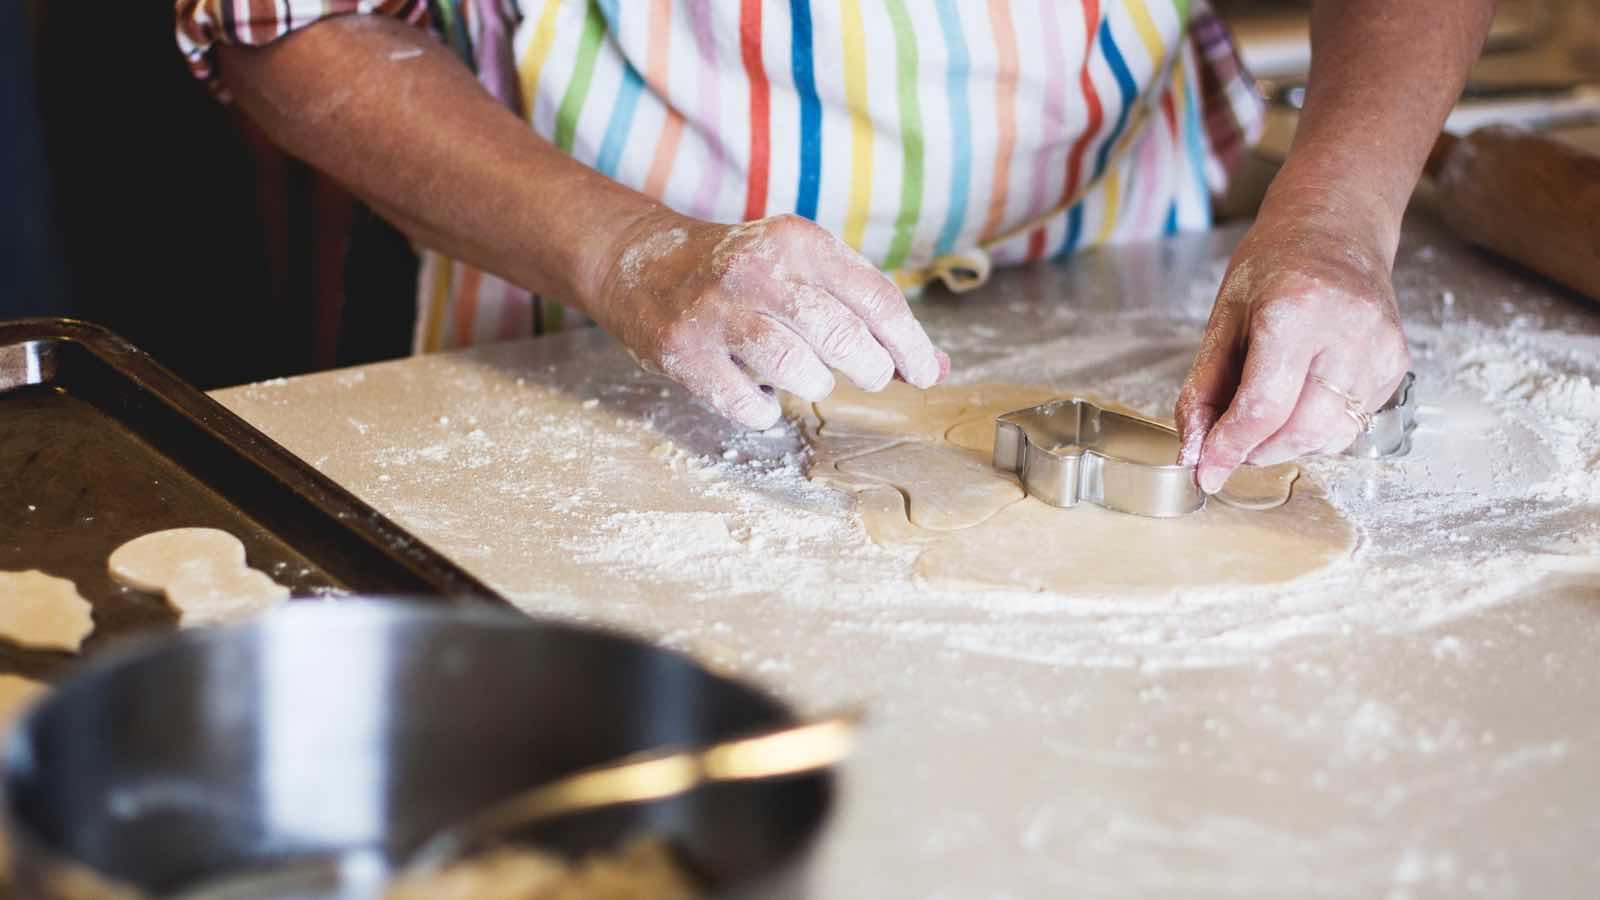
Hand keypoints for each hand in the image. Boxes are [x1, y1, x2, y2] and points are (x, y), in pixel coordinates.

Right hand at [592, 212, 948, 429]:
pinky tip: (760, 395)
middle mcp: (758, 270)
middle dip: (870, 369)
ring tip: (810, 377)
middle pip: (842, 337)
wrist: (644, 263)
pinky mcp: (683, 351)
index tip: (922, 374)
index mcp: (799, 242)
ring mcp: (716, 311)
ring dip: (816, 385)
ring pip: (796, 369)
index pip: (876, 299)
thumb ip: (869, 315)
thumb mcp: (808, 271)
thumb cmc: (745, 275)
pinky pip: (745, 403)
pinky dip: (764, 411)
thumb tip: (935, 369)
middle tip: (868, 376)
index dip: (910, 346)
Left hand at [1175, 215, 1409, 492]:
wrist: (1335, 231)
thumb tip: (1193, 451)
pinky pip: (1352, 424)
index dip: (1229, 448)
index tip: (1205, 472)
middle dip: (1256, 449)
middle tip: (1232, 438)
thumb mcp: (1224, 319)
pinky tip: (1302, 397)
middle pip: (1299, 430)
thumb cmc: (1274, 268)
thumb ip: (1204, 389)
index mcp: (1296, 312)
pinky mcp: (1395, 364)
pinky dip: (1316, 428)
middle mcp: (1347, 332)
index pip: (1263, 407)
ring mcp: (1379, 350)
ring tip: (1267, 412)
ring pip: (1329, 436)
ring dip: (1287, 443)